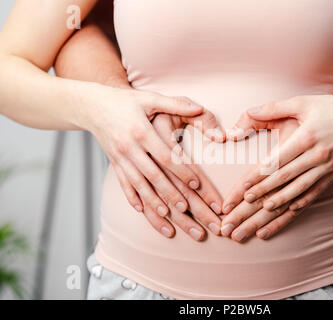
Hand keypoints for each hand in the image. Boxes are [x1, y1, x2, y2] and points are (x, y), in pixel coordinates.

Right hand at [83, 85, 222, 235]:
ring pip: (138, 184)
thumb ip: (175, 104)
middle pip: (153, 175)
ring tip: (166, 214)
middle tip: (185, 208)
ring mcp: (119, 157)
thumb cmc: (125, 101)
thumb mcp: (150, 98)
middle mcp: (129, 148)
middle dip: (170, 193)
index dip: (182, 171)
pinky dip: (131, 197)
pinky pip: (122, 183)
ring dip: (152, 200)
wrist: (91, 105)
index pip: (166, 156)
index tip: (196, 184)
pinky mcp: (113, 162)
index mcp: (141, 132)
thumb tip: (199, 108)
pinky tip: (140, 209)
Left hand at [223, 93, 332, 238]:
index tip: (243, 187)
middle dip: (262, 193)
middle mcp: (317, 155)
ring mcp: (327, 167)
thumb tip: (249, 111)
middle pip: (285, 179)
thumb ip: (273, 107)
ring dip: (280, 203)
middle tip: (246, 204)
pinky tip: (288, 213)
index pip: (278, 161)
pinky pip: (316, 192)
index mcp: (306, 137)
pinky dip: (301, 203)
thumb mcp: (301, 102)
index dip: (259, 176)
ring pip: (299, 189)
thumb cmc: (328, 107)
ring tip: (262, 213)